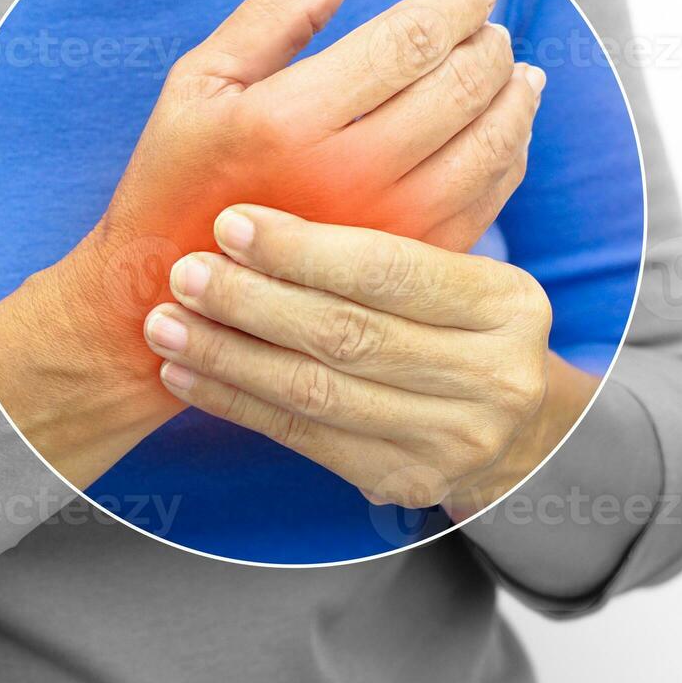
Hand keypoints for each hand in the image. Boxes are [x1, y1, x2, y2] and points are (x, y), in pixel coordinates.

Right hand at [89, 0, 525, 319]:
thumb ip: (279, 9)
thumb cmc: (175, 179)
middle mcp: (345, 177)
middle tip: (488, 26)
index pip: (409, 40)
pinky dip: (507, 153)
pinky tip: (498, 130)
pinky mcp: (401, 265)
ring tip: (510, 71)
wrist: (166, 293)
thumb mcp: (200, 83)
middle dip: (488, 42)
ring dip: (513, 95)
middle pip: (460, 86)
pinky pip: (487, 198)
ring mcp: (382, 228)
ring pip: (489, 144)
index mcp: (288, 121)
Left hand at [144, 205, 600, 512]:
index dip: (301, 249)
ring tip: (165, 325)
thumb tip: (261, 201)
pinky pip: (300, 437)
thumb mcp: (450, 277)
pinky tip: (184, 374)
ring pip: (314, 392)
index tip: (229, 223)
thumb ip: (381, 246)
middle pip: (346, 334)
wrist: (515, 429)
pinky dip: (233, 402)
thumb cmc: (455, 327)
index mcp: (506, 304)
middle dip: (250, 302)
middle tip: (184, 274)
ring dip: (226, 356)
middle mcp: (490, 376)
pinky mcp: (406, 481)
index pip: (389, 270)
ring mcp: (451, 439)